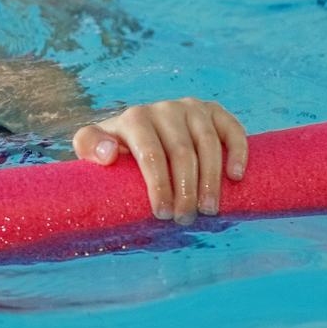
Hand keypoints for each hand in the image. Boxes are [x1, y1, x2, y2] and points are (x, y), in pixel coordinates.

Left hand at [72, 98, 247, 224]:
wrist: (141, 130)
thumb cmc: (118, 148)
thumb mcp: (93, 146)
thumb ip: (88, 144)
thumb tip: (108, 153)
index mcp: (135, 118)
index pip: (151, 154)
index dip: (159, 186)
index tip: (162, 214)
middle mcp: (165, 108)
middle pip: (182, 153)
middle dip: (186, 191)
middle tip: (185, 219)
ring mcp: (192, 108)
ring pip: (208, 144)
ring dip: (211, 180)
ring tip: (209, 210)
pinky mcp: (214, 111)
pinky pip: (233, 128)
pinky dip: (237, 152)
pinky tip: (235, 177)